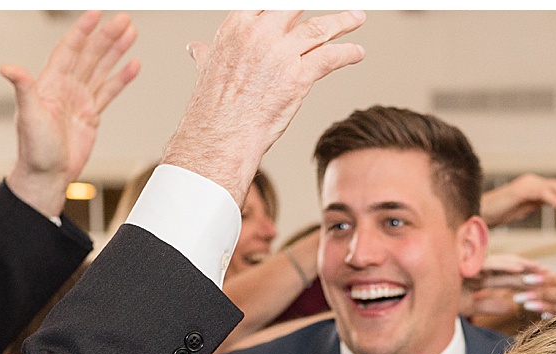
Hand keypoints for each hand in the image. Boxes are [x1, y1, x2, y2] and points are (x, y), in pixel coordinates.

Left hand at [2, 11, 141, 217]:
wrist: (46, 175)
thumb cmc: (34, 150)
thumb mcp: (28, 117)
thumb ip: (23, 88)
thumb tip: (7, 67)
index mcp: (51, 83)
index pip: (70, 49)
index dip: (83, 31)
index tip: (96, 13)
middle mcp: (66, 87)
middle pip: (90, 54)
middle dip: (107, 36)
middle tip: (125, 19)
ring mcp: (79, 100)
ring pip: (101, 68)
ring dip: (116, 51)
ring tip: (131, 33)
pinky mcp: (91, 114)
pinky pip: (108, 91)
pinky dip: (121, 78)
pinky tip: (132, 65)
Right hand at [167, 11, 366, 206]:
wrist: (220, 136)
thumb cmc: (212, 108)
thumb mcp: (207, 68)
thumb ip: (208, 53)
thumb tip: (198, 48)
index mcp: (237, 25)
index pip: (268, 1)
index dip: (286, 4)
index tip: (297, 5)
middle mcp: (259, 33)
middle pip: (296, 6)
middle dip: (317, 4)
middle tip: (335, 5)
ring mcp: (280, 53)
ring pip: (319, 28)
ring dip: (342, 22)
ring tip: (357, 17)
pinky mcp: (298, 77)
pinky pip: (330, 57)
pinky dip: (348, 53)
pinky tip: (357, 52)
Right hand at [479, 174, 555, 228]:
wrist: (479, 213)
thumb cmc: (498, 213)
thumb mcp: (523, 209)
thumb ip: (536, 204)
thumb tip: (552, 205)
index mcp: (535, 187)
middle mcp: (533, 182)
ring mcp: (527, 184)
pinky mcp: (521, 190)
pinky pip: (543, 194)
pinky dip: (555, 200)